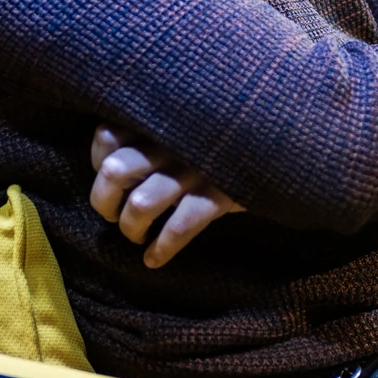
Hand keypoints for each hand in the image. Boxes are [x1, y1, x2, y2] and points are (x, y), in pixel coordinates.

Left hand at [88, 126, 243, 268]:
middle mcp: (171, 141)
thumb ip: (153, 128)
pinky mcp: (218, 195)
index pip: (106, 137)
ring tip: (138, 237)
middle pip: (114, 173)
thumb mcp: (182, 119)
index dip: (99, 162)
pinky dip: (161, 249)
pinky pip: (179, 228)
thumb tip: (112, 162)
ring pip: (141, 206)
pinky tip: (154, 259)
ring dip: (131, 229)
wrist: (278, 137)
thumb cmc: (220, 132)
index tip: (111, 176)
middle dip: (105, 202)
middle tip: (116, 213)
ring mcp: (194, 168)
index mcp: (159, 117)